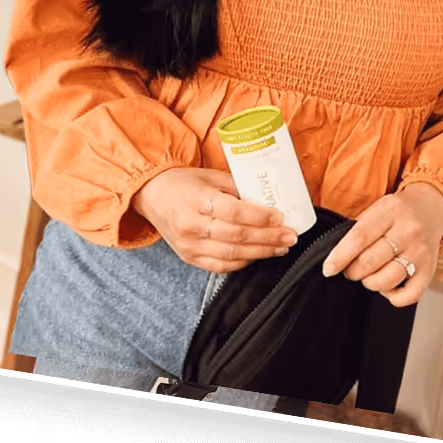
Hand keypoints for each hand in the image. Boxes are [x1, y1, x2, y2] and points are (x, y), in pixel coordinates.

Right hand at [130, 168, 299, 273]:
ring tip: (281, 247)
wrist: (151, 196)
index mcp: (196, 199)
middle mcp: (191, 225)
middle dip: (268, 237)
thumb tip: (267, 198)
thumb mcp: (209, 176)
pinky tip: (258, 255)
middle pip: (237, 236)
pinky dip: (243, 262)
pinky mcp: (189, 258)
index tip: (281, 217)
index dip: (260, 217)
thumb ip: (236, 187)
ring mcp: (189, 245)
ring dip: (261, 252)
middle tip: (290, 235)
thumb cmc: (183, 183)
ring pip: (232, 255)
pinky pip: (221, 266)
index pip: (234, 212)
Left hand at [321, 183, 442, 307]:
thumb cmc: (398, 211)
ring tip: (368, 274)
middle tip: (350, 269)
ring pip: (386, 280)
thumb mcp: (378, 208)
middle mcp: (407, 231)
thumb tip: (337, 254)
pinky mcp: (430, 271)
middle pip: (370, 261)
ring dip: (369, 283)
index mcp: (390, 211)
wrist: (431, 209)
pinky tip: (387, 286)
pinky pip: (409, 295)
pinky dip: (393, 297)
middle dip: (352, 271)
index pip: (359, 237)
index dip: (340, 256)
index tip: (329, 268)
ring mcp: (420, 253)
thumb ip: (359, 227)